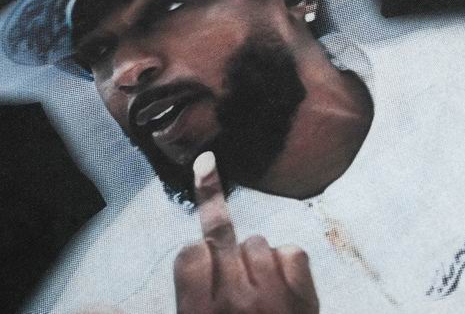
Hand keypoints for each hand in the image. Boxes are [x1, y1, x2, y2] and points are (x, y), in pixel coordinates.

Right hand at [173, 151, 319, 313]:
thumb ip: (189, 288)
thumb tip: (160, 266)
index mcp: (199, 313)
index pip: (190, 252)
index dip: (194, 249)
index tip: (196, 241)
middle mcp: (234, 303)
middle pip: (222, 236)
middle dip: (217, 222)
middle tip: (206, 165)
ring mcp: (273, 300)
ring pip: (258, 241)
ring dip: (255, 255)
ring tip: (257, 284)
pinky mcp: (304, 301)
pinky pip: (292, 252)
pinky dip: (287, 261)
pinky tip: (283, 283)